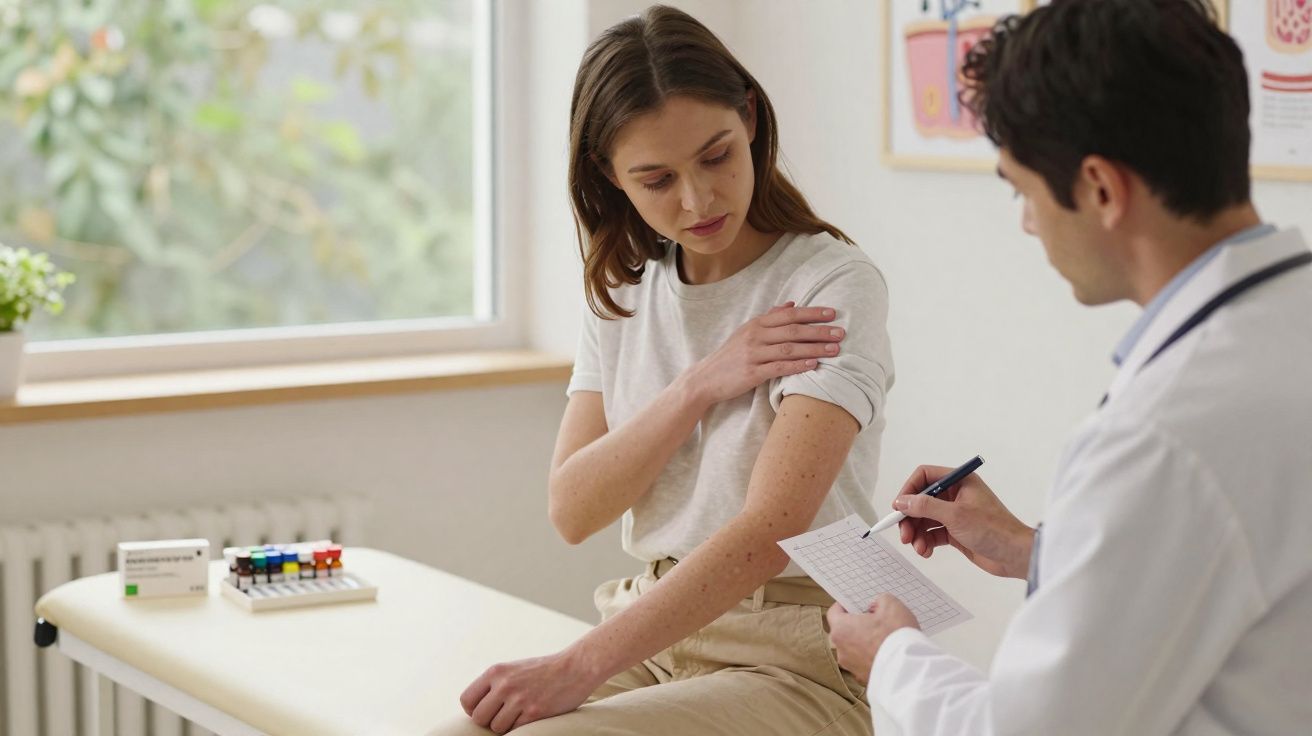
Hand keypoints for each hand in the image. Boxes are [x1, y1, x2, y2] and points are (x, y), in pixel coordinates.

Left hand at [459, 649, 603, 732]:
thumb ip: (494, 684)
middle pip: (478, 718)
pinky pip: (515, 731)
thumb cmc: (543, 670)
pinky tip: (531, 716)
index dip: (474, 710)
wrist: (575, 667)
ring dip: (506, 726)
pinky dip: (521, 728)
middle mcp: (504, 684)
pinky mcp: (534, 713)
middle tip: (504, 716)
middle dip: (489, 721)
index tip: (487, 710)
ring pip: (496, 728)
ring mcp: (519, 699)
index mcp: (496, 671)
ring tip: (520, 715)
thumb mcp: (513, 669)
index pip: (466, 700)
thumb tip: (475, 709)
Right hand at [684, 302, 843, 406]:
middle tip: (841, 332)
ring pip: (789, 348)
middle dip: (819, 331)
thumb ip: (770, 318)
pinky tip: (813, 365)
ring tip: (835, 350)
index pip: (789, 315)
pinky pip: (779, 368)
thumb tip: (792, 304)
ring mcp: (753, 354)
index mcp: (756, 324)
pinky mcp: (751, 373)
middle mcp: (755, 336)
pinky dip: (797, 365)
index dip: (812, 313)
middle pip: (793, 330)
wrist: (705, 378)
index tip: (832, 313)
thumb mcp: (747, 332)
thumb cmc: (730, 356)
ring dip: (814, 348)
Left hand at [826, 594, 918, 684]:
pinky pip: (865, 664)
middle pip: (844, 632)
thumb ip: (880, 600)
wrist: (908, 670)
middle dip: (858, 625)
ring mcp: (852, 667)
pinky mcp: (864, 679)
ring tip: (885, 639)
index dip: (845, 606)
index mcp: (841, 629)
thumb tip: (877, 606)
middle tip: (875, 620)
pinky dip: (873, 658)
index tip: (855, 604)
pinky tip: (888, 654)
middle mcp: (841, 650)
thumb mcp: (891, 605)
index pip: (834, 613)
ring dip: (865, 643)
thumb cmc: (896, 637)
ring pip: (854, 650)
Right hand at [894, 465, 1033, 578]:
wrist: (1015, 556)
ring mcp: (955, 513)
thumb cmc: (994, 530)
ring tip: (917, 547)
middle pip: (921, 500)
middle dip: (910, 518)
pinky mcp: (956, 531)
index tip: (899, 507)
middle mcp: (956, 494)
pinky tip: (926, 552)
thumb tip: (902, 501)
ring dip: (917, 533)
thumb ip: (926, 506)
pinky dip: (925, 542)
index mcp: (960, 481)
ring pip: (925, 519)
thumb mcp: (955, 515)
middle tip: (904, 534)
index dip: (909, 490)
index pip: (925, 476)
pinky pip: (932, 533)